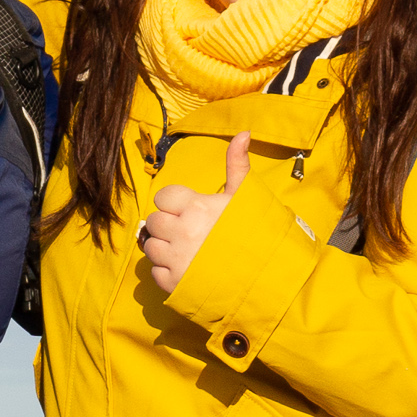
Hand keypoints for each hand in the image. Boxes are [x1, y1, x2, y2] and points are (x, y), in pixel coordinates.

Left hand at [140, 134, 250, 294]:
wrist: (265, 278)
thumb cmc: (254, 234)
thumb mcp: (245, 197)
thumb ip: (237, 165)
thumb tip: (243, 132)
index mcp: (196, 207)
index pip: (162, 197)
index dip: (173, 204)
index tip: (188, 211)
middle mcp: (181, 232)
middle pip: (154, 222)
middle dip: (167, 226)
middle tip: (189, 233)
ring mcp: (176, 259)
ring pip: (151, 247)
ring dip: (164, 248)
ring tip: (186, 251)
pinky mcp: (174, 283)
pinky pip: (155, 272)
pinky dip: (166, 271)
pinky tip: (186, 269)